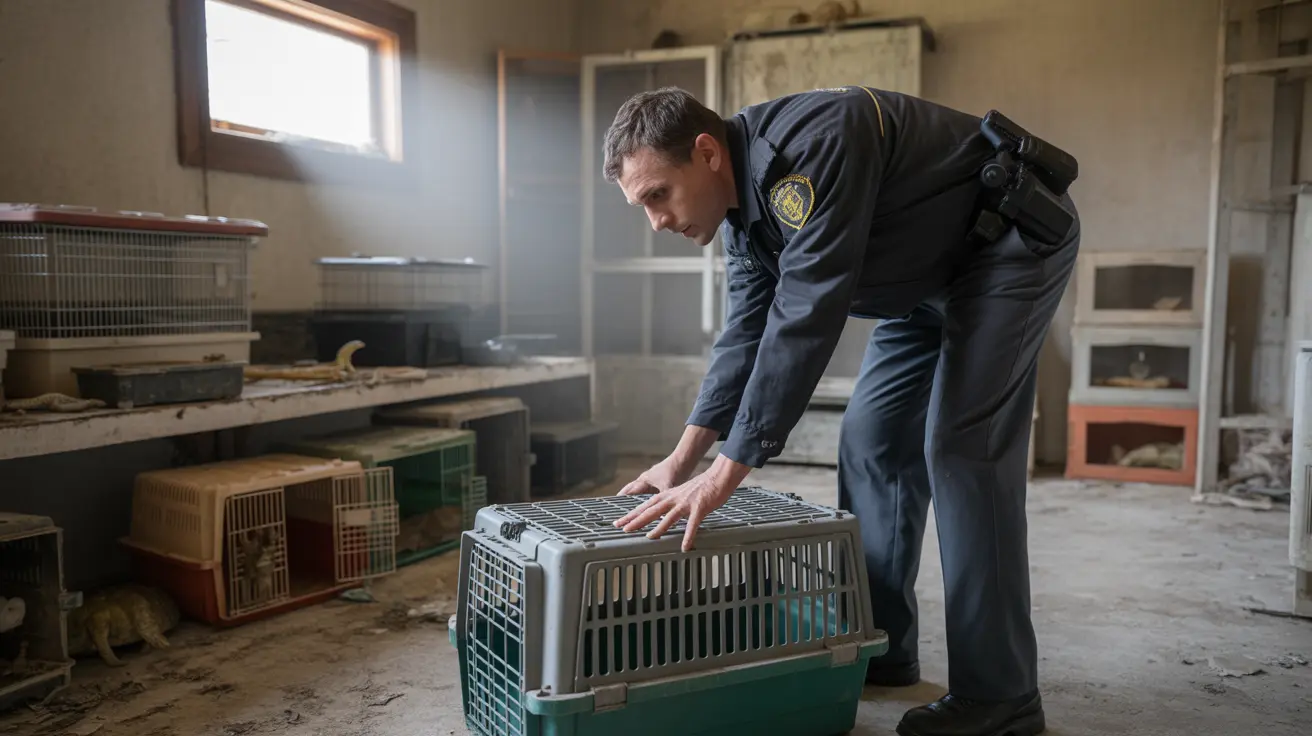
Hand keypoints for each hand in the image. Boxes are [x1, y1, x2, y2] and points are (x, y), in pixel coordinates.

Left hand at [612, 456, 751, 551]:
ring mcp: (686, 503)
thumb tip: (664, 515)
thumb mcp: (682, 494)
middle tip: (623, 528)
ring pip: (669, 517)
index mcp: (668, 495)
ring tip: (649, 538)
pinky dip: (688, 535)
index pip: (646, 505)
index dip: (632, 514)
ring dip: (659, 528)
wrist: (718, 476)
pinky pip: (693, 524)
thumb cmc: (702, 487)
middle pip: (651, 510)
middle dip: (636, 520)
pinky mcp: (700, 507)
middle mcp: (674, 498)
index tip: (620, 521)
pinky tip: (685, 546)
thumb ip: (672, 504)